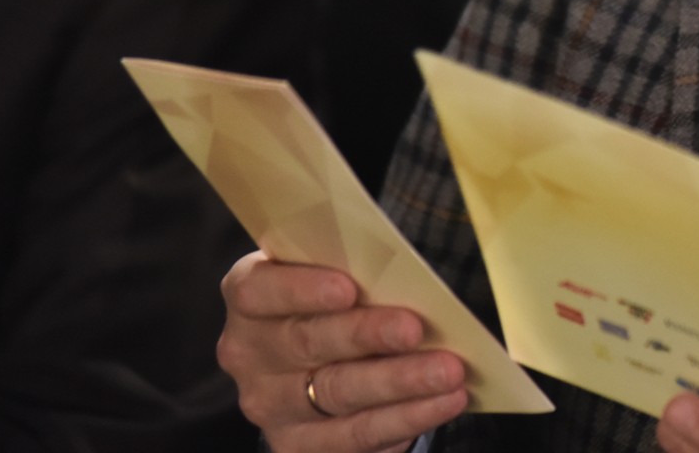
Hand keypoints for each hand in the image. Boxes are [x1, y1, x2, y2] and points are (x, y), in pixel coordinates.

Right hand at [218, 251, 467, 452]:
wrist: (324, 355)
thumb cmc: (338, 297)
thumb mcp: (335, 269)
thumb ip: (355, 264)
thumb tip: (408, 270)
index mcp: (250, 298)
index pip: (259, 290)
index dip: (300, 288)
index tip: (348, 288)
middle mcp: (249, 354)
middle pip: (307, 343)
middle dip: (366, 335)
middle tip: (415, 329)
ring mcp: (272, 405)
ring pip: (337, 394)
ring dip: (399, 383)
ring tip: (449, 372)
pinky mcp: (298, 445)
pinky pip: (357, 435)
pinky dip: (407, 417)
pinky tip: (444, 402)